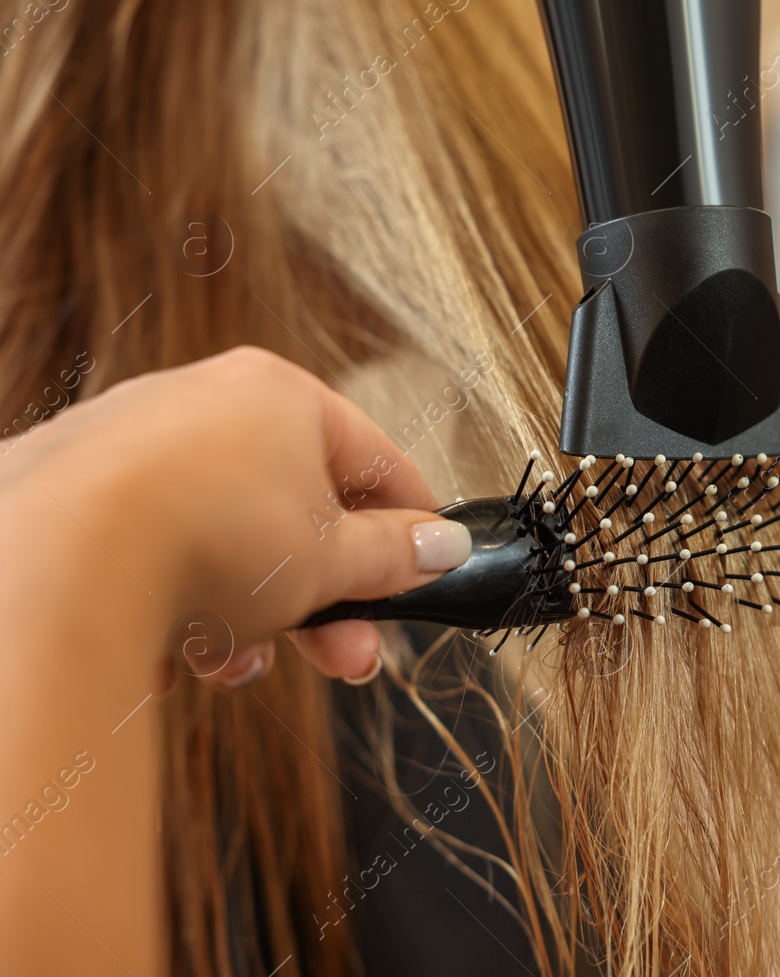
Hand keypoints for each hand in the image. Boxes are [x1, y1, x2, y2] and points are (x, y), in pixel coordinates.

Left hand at [0, 345, 470, 686]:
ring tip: (237, 664)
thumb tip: (441, 548)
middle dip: (323, 601)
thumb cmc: (207, 537)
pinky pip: (147, 551)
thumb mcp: (332, 561)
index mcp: (279, 394)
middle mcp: (202, 401)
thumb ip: (395, 556)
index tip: (428, 568)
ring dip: (247, 614)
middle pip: (292, 513)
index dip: (409, 524)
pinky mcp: (65, 489)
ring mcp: (127, 442)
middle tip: (348, 655)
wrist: (59, 563)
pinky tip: (170, 652)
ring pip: (219, 539)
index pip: (373, 458)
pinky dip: (170, 601)